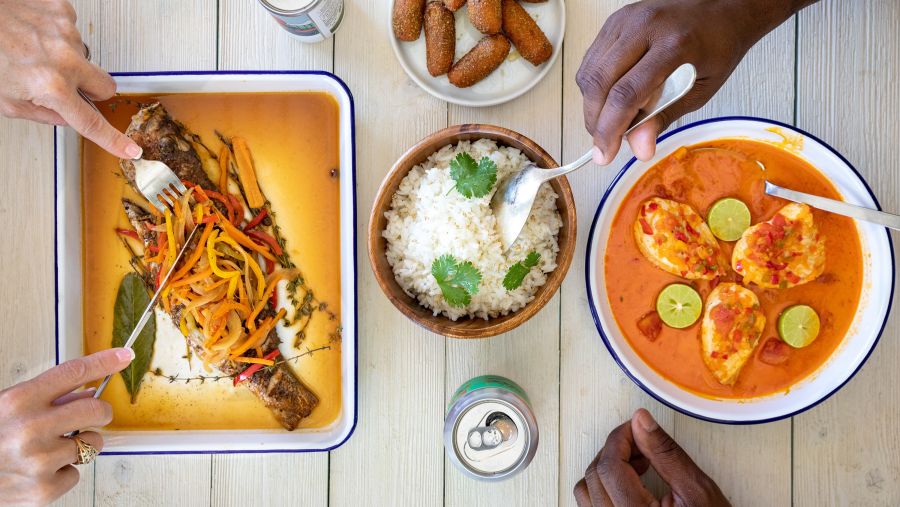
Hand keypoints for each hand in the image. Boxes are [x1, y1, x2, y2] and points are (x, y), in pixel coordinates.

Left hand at [0, 0, 141, 158]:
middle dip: (90, 89)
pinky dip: (56, 34)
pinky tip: (36, 33)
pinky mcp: (61, 10)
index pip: (91, 121)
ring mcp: (66, 32)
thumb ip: (40, 113)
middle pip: (105, 86)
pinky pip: (72, 30)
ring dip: (67, 58)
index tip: (130, 148)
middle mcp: (64, 59)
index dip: (113, 139)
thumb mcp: (5, 99)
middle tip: (67, 85)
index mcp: (51, 87)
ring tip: (36, 50)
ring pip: (86, 56)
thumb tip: (64, 116)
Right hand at [0, 348, 133, 505]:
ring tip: (49, 449)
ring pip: (92, 444)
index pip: (73, 372)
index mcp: (18, 401)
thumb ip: (47, 398)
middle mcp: (31, 428)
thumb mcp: (7, 408)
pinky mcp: (44, 489)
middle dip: (100, 413)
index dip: (104, 362)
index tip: (123, 356)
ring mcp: (39, 460)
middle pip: (96, 410)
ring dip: (80, 446)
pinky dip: (62, 473)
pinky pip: (76, 473)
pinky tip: (39, 471)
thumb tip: (88, 393)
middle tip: (92, 417)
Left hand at [573, 409, 729, 506]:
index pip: (610, 467)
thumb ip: (667, 454)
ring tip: (639, 463)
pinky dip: (605, 486)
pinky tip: (631, 481)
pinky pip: (593, 505)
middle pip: (595, 475)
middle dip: (616, 451)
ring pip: (587, 490)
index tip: (635, 427)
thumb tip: (642, 422)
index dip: (620, 438)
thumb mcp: (698, 491)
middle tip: (642, 442)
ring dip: (608, 468)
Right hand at [576, 0, 812, 163]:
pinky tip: (608, 100)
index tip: (606, 154)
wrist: (722, 9)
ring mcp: (625, 21)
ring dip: (592, 106)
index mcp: (672, 44)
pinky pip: (591, 61)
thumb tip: (639, 147)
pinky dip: (593, 87)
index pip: (626, 94)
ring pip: (589, 73)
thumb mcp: (700, 90)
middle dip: (595, 122)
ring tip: (608, 123)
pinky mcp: (615, 21)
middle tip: (603, 144)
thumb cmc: (718, 45)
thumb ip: (665, 118)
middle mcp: (643, 27)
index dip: (610, 130)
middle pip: (599, 84)